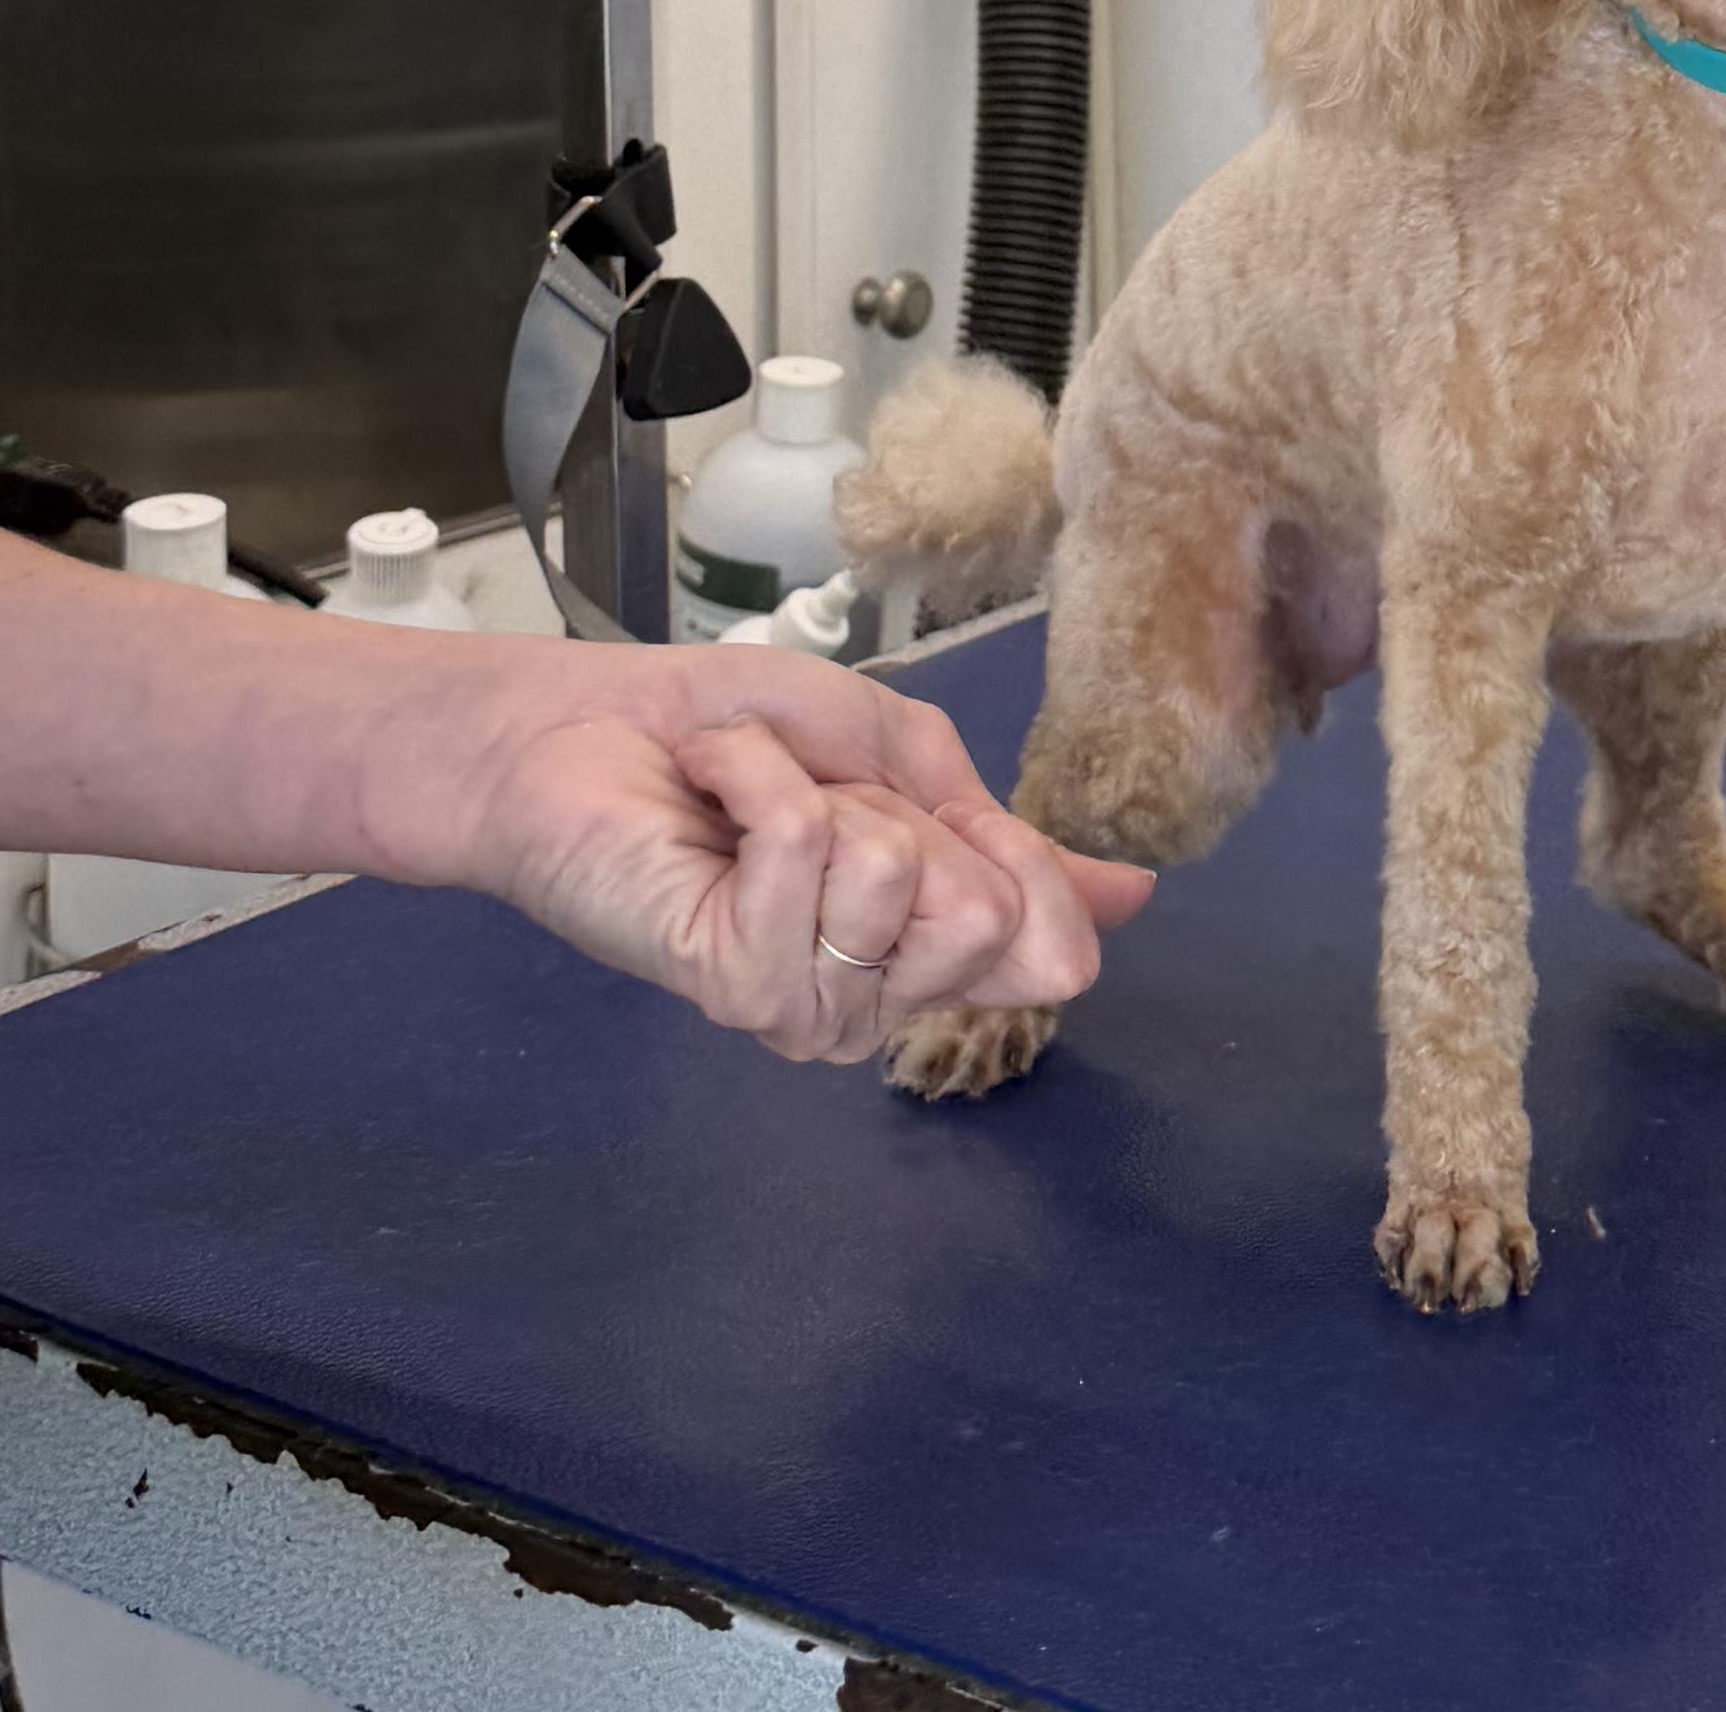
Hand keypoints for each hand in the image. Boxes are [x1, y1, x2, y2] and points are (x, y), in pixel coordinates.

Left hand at [448, 652, 1151, 1064]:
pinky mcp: (738, 983)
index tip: (919, 801)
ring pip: (902, 879)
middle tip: (820, 799)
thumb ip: (1007, 835)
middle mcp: (877, 997)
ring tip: (752, 799)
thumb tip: (1134, 896)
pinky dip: (762, 781)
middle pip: (986, 914)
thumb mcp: (904, 757)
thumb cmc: (740, 730)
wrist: (591, 724)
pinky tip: (711, 793)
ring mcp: (810, 1003)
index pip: (1045, 953)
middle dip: (907, 813)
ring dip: (825, 791)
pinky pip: (809, 851)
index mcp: (925, 949)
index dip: (1020, 871)